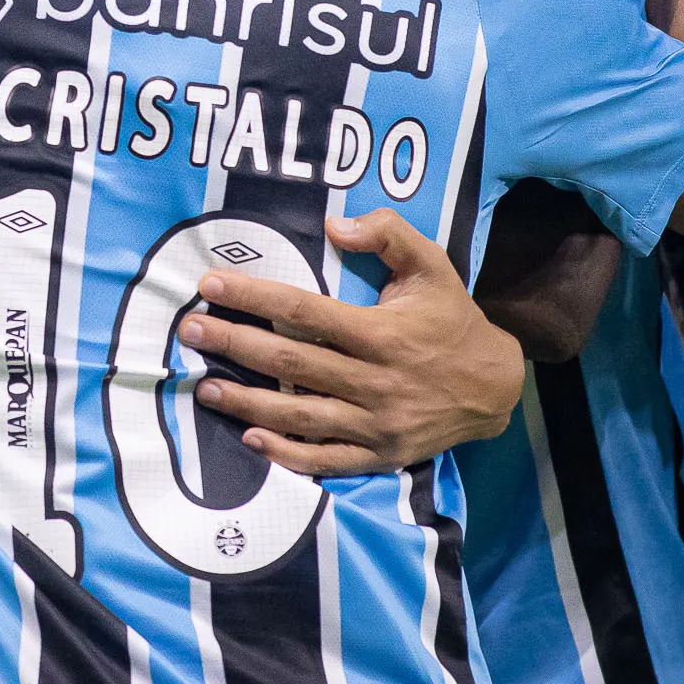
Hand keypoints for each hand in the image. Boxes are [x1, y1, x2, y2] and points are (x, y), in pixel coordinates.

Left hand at [179, 209, 525, 476]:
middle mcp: (374, 380)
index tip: (211, 285)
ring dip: (247, 402)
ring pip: (299, 414)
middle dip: (234, 345)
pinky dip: (287, 455)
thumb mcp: (432, 265)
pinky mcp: (378, 454)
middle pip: (290, 363)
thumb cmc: (452, 318)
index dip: (254, 297)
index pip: (303, 311)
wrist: (493, 386)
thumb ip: (389, 234)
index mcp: (381, 332)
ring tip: (204, 388)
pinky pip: (325, 459)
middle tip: (189, 331)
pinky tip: (251, 440)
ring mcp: (375, 423)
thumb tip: (335, 224)